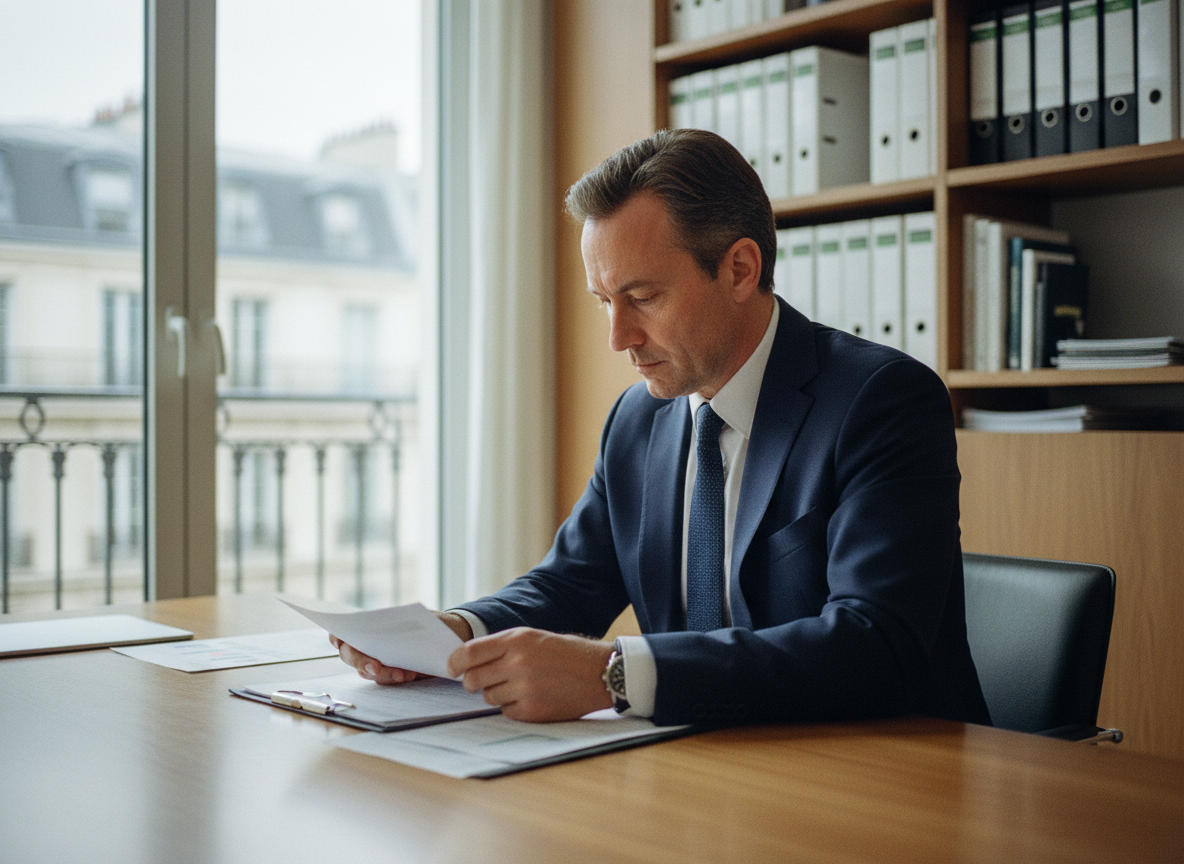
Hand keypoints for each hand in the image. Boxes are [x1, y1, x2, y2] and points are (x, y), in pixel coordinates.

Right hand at [330, 610, 473, 684]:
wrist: (451, 633)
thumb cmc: (430, 620)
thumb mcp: (419, 615)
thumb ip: (402, 618)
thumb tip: (391, 619)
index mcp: (366, 625)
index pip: (341, 631)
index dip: (336, 635)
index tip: (341, 640)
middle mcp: (365, 644)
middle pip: (349, 655)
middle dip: (360, 661)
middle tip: (375, 667)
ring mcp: (376, 661)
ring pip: (366, 672)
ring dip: (383, 673)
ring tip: (405, 673)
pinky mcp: (390, 674)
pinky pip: (384, 680)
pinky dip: (394, 678)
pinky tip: (410, 674)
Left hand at [447, 627, 614, 721]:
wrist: (599, 672)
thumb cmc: (564, 653)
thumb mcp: (532, 637)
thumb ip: (501, 646)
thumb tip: (468, 660)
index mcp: (516, 640)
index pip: (469, 653)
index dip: (455, 662)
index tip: (451, 668)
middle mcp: (518, 663)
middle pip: (473, 679)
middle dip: (472, 682)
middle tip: (481, 682)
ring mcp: (525, 689)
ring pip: (489, 697)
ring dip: (496, 694)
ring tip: (518, 686)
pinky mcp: (533, 710)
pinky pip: (506, 712)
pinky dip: (513, 707)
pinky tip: (530, 697)